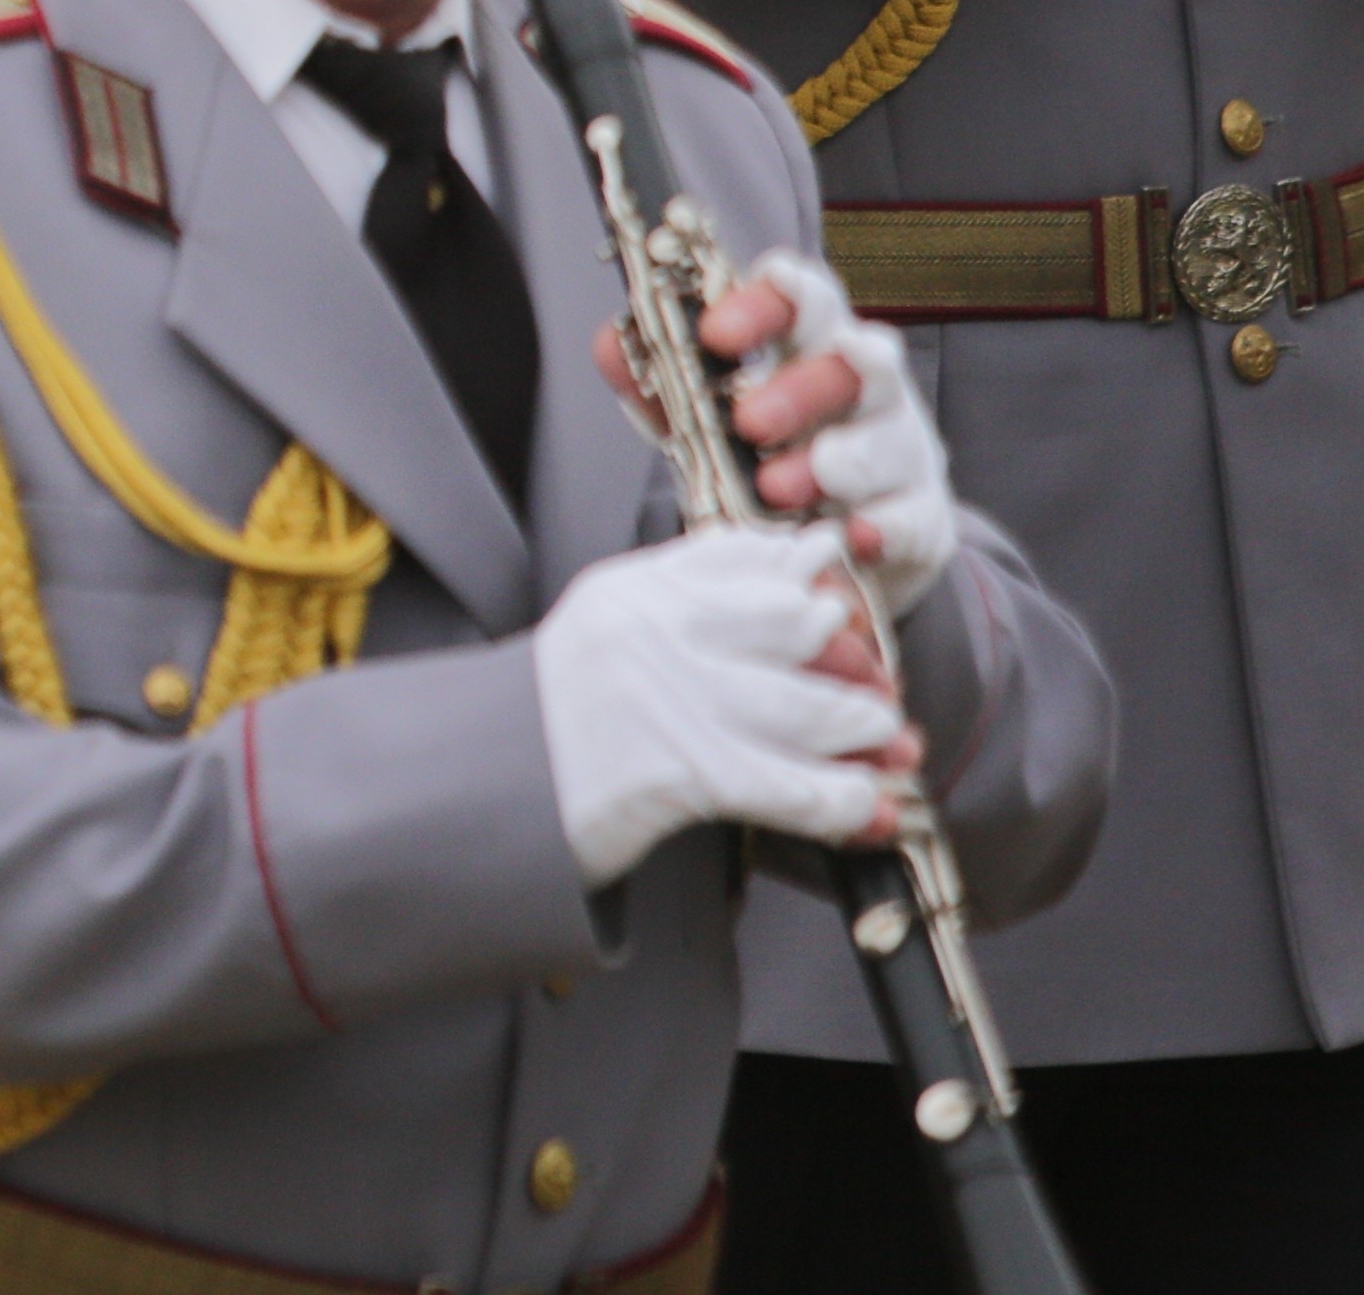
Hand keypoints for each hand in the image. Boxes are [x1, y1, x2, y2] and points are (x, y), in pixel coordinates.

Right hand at [529, 521, 913, 887]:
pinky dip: (847, 803)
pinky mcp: (684, 772)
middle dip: (854, 661)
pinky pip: (796, 788)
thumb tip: (803, 556)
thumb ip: (692, 589)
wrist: (478, 797)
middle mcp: (654, 630)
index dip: (812, 581)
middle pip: (795, 627)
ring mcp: (670, 700)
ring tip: (885, 744)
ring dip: (866, 734)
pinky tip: (869, 808)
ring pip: (811, 709)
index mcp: (634, 589)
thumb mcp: (608, 631)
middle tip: (877, 688)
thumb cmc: (555, 721)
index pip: (750, 560)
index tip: (841, 604)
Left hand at [602, 248, 956, 618]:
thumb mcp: (700, 419)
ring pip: (890, 439)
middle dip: (801, 389)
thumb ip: (661, 383)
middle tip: (749, 423)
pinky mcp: (923, 516)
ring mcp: (904, 450)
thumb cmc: (760, 463)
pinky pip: (914, 516)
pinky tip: (853, 536)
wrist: (824, 550)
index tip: (716, 332)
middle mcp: (867, 389)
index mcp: (811, 347)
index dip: (766, 301)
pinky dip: (883, 526)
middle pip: (856, 361)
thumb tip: (612, 342)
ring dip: (836, 462)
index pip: (805, 297)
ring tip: (780, 490)